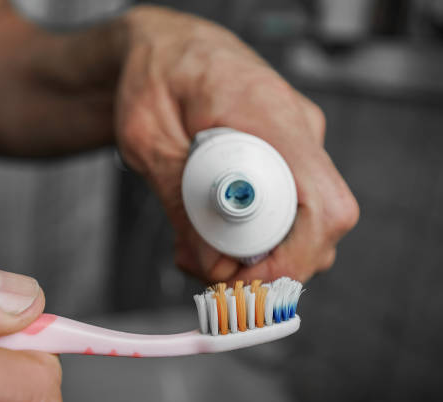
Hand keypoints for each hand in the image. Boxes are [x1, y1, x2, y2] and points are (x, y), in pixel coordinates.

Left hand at [115, 6, 359, 282]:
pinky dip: (251, 237)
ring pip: (302, 226)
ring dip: (256, 254)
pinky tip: (207, 235)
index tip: (243, 280)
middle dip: (269, 266)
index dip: (293, 258)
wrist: (163, 50)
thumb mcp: (147, 139)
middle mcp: (296, 130)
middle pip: (320, 227)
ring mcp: (294, 144)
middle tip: (208, 273)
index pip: (323, 205)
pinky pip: (285, 211)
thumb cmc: (152, 78)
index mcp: (268, 114)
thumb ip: (179, 200)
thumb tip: (213, 265)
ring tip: (195, 249)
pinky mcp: (282, 157)